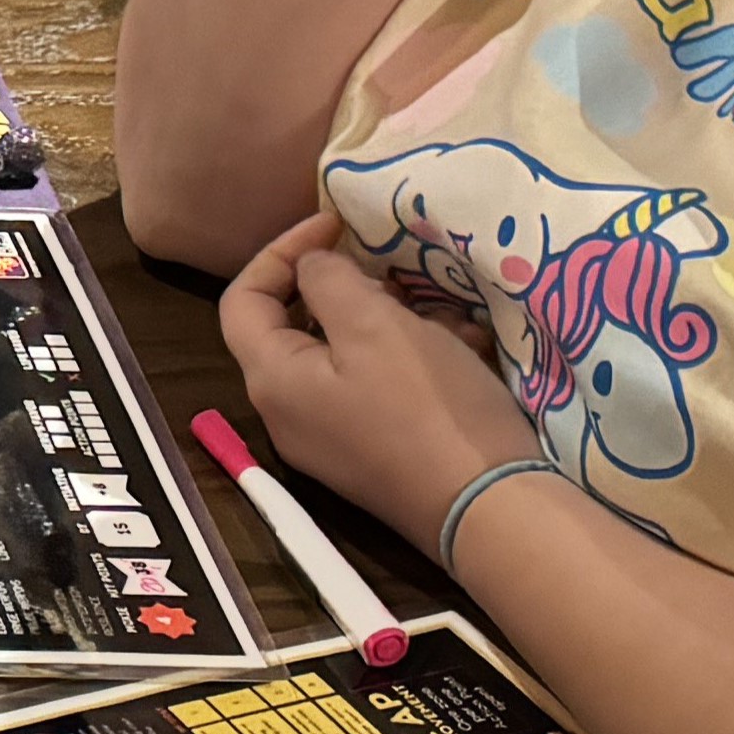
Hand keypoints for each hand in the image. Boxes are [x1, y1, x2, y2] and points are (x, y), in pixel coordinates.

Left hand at [216, 214, 541, 544]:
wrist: (490, 509)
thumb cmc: (425, 406)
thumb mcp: (374, 326)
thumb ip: (329, 282)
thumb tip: (311, 268)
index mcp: (271, 379)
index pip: (243, 300)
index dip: (280, 252)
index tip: (335, 224)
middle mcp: (288, 413)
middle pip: (295, 327)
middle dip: (346, 287)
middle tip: (393, 270)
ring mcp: (331, 439)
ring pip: (346, 354)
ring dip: (389, 321)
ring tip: (440, 308)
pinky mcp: (374, 452)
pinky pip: (377, 387)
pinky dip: (411, 357)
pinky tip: (463, 346)